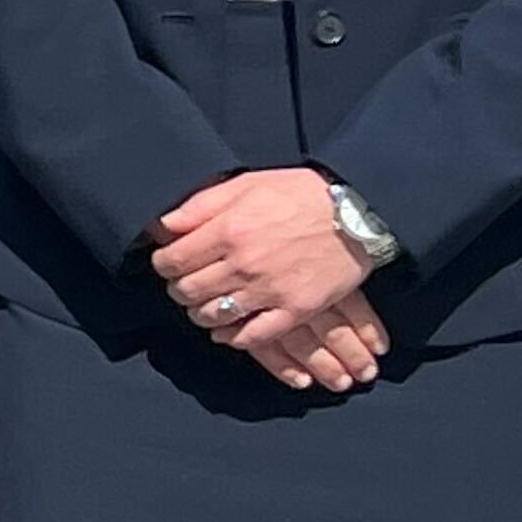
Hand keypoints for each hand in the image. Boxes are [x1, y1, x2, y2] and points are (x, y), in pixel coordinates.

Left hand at [151, 167, 382, 387]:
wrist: (358, 214)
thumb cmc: (301, 194)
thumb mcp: (246, 184)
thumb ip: (201, 205)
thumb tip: (163, 225)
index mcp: (228, 230)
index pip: (171, 261)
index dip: (163, 264)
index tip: (167, 263)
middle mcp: (244, 264)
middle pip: (187, 291)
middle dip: (179, 289)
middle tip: (185, 284)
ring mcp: (269, 290)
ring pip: (213, 316)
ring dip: (201, 313)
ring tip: (205, 304)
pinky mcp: (295, 311)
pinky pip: (252, 336)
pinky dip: (233, 337)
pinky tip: (228, 329)